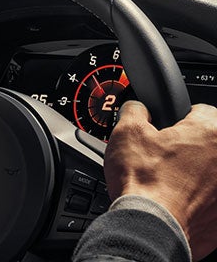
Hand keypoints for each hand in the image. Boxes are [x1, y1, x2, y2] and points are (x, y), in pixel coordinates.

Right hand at [105, 101, 216, 259]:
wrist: (151, 228)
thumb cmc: (144, 183)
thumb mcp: (126, 132)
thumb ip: (135, 110)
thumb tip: (137, 108)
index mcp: (210, 130)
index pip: (199, 110)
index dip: (176, 120)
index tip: (165, 132)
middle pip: (208, 143)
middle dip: (188, 147)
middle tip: (163, 159)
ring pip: (211, 171)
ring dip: (196, 173)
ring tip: (169, 182)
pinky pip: (212, 199)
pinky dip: (199, 199)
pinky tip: (178, 201)